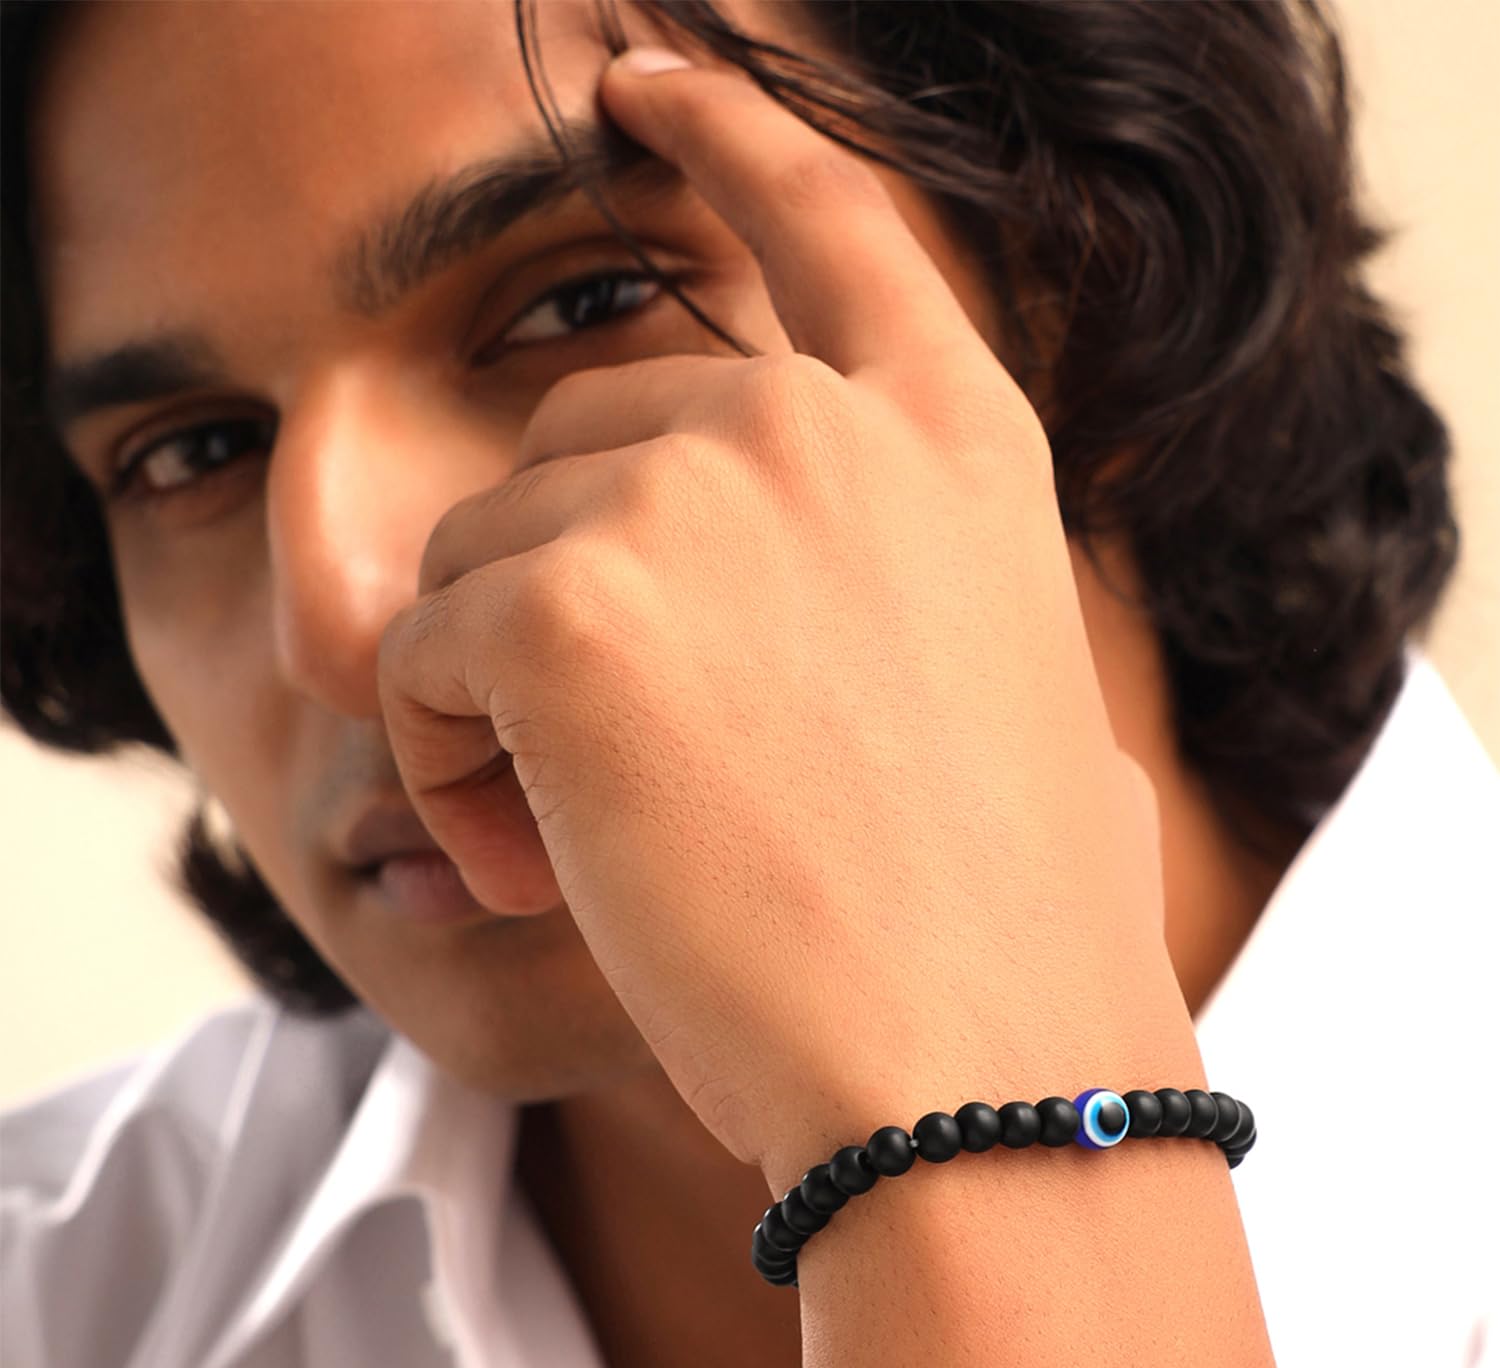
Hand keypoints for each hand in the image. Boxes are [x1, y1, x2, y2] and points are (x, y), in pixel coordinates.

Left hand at [377, 46, 1169, 1177]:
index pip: (830, 218)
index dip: (726, 132)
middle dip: (560, 601)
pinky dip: (437, 759)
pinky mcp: (570, 605)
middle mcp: (824, 430)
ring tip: (579, 850)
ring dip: (495, 701)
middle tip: (603, 788)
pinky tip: (531, 860)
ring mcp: (696, 496)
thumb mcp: (1022, 716)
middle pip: (582, 438)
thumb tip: (848, 641)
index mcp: (957, 446)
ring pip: (484, 552)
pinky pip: (415, 651)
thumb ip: (927, 609)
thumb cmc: (1007, 942)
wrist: (979, 1069)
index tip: (637, 84)